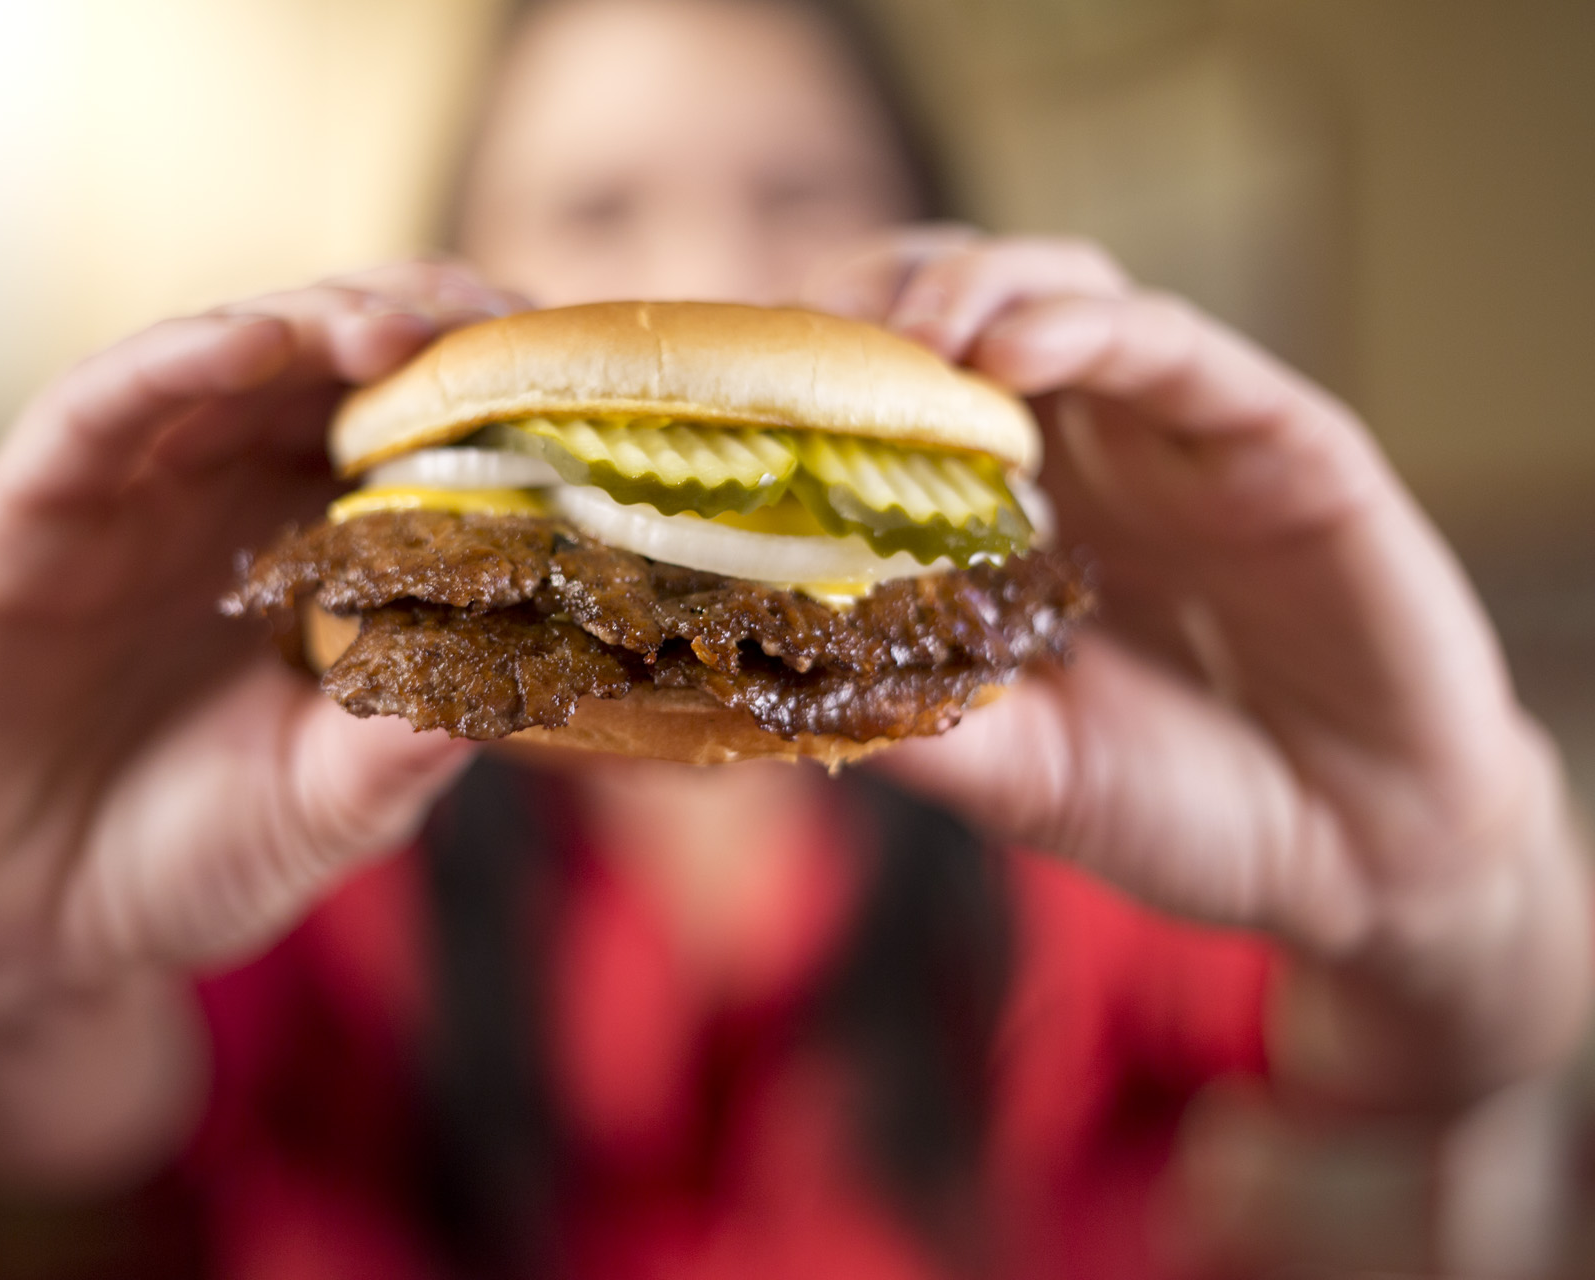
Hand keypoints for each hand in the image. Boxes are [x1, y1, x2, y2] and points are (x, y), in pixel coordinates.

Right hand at [0, 262, 520, 1183]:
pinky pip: (99, 407)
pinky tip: (250, 342)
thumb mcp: (325, 809)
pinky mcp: (27, 508)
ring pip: (228, 355)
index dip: (488, 385)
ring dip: (316, 322)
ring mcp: (132, 490)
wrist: (34, 927)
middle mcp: (231, 490)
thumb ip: (404, 750)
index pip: (413, 424)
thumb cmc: (196, 856)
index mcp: (320, 541)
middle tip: (498, 329)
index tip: (572, 373)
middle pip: (332, 361)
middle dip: (421, 330)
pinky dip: (175, 360)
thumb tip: (537, 685)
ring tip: (394, 331)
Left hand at [804, 228, 1591, 1106]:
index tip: (745, 386)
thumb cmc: (1183, 807)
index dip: (825, 370)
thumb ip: (918, 725)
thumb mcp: (1024, 777)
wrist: (1363, 861)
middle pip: (969, 310)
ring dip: (976, 291)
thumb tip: (765, 686)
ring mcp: (1180, 438)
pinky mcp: (1282, 442)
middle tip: (824, 344)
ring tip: (914, 335)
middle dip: (885, 301)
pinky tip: (1014, 353)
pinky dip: (1092, 330)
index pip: (900, 396)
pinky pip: (1180, 352)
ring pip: (1069, 295)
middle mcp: (1086, 456)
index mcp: (1009, 521)